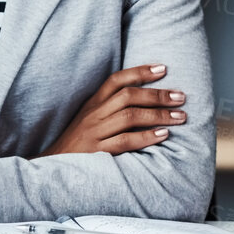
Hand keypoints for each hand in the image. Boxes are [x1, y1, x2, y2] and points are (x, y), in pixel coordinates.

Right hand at [41, 63, 186, 155]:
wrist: (53, 165)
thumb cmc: (78, 142)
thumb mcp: (89, 119)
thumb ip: (110, 108)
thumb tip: (145, 99)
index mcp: (92, 104)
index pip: (116, 80)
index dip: (139, 72)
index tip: (163, 69)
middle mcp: (93, 114)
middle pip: (127, 96)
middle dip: (157, 95)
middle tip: (181, 97)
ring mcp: (94, 133)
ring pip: (129, 116)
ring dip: (158, 115)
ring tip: (180, 116)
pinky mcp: (97, 152)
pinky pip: (125, 141)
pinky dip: (146, 137)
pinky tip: (163, 134)